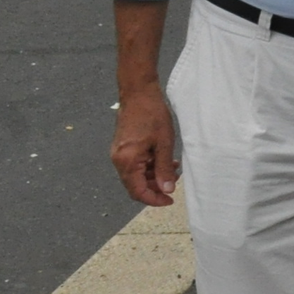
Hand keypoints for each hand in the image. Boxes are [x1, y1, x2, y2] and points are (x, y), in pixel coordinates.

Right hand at [112, 84, 179, 205]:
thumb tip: (167, 189)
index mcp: (126, 161)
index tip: (170, 200)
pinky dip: (150, 166)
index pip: (137, 191)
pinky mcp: (123, 148)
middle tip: (175, 182)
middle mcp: (119, 160)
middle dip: (156, 187)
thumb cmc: (152, 115)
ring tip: (174, 169)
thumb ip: (164, 168)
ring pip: (137, 175)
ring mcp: (119, 154)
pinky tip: (165, 161)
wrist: (138, 93)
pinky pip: (136, 164)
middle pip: (136, 185)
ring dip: (155, 175)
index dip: (154, 199)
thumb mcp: (164, 143)